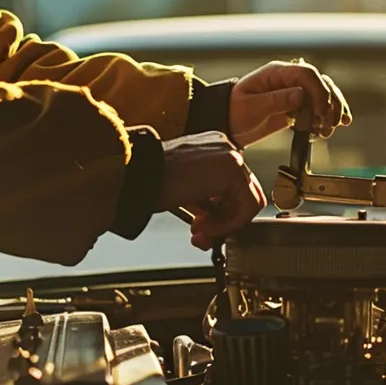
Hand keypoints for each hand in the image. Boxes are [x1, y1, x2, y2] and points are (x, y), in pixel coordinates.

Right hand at [158, 132, 265, 249]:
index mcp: (214, 151)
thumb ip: (206, 202)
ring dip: (225, 224)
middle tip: (203, 235)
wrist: (137, 174)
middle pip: (243, 194)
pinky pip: (247, 204)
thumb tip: (218, 222)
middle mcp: (226, 148)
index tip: (202, 228)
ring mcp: (231, 156)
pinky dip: (229, 223)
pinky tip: (206, 227)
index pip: (233, 188)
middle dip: (224, 222)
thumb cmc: (151, 181)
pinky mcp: (232, 168)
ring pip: (248, 201)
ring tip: (202, 233)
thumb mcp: (186, 191)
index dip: (220, 213)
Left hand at [228, 60, 352, 146]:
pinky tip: (336, 126)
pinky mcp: (297, 107)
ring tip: (330, 129)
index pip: (306, 74)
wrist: (227, 124)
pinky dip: (329, 116)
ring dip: (332, 111)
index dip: (318, 91)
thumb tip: (301, 95)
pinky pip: (319, 107)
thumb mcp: (251, 107)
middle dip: (330, 102)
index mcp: (276, 73)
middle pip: (321, 82)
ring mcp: (295, 92)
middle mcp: (289, 79)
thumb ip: (276, 101)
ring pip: (324, 94)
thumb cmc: (234, 112)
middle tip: (328, 124)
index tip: (321, 112)